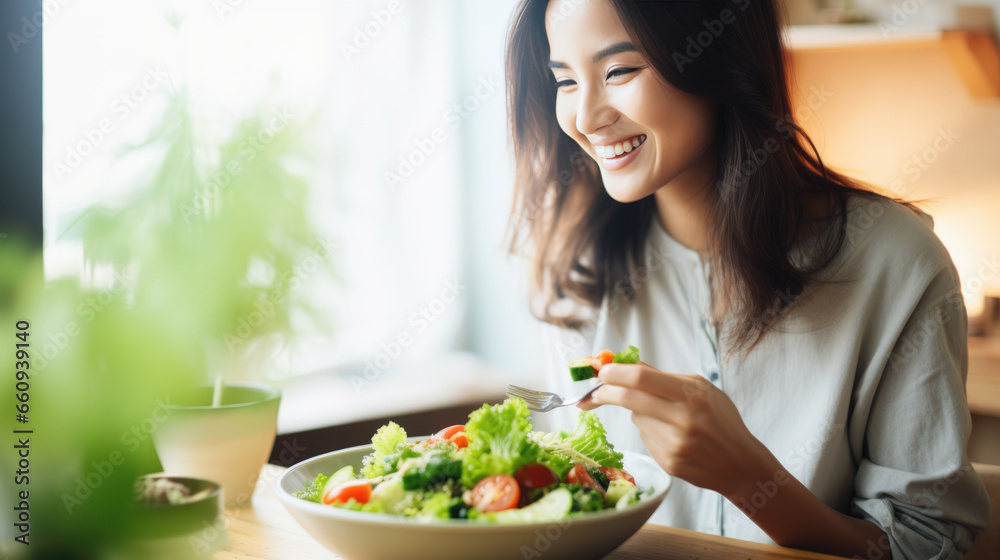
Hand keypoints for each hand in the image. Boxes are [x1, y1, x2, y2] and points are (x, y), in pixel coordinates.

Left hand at [579, 362, 778, 497]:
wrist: (741, 464)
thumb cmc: (721, 420)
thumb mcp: (701, 390)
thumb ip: (664, 377)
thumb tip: (627, 363)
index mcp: (693, 394)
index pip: (642, 377)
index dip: (615, 372)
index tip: (602, 370)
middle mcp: (683, 419)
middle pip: (629, 398)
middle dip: (605, 392)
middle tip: (595, 391)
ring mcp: (674, 444)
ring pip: (636, 419)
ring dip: (639, 413)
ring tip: (666, 419)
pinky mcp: (668, 462)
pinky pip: (645, 438)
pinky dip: (651, 433)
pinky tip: (672, 437)